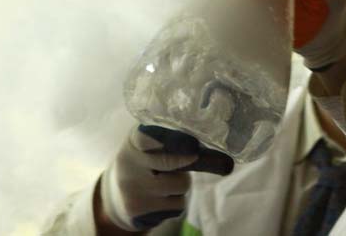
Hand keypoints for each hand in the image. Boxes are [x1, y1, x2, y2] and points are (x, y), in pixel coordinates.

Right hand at [98, 125, 232, 231]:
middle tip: (199, 154)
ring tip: (168, 180)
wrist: (119, 195)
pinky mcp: (138, 210)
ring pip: (180, 185)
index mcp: (135, 139)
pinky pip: (176, 205)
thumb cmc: (148, 162)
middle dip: (191, 159)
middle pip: (171, 161)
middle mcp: (128, 162)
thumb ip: (181, 142)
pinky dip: (177, 201)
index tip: (193, 145)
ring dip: (183, 183)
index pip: (149, 136)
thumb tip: (225, 150)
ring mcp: (132, 188)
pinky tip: (162, 197)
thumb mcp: (155, 145)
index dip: (174, 140)